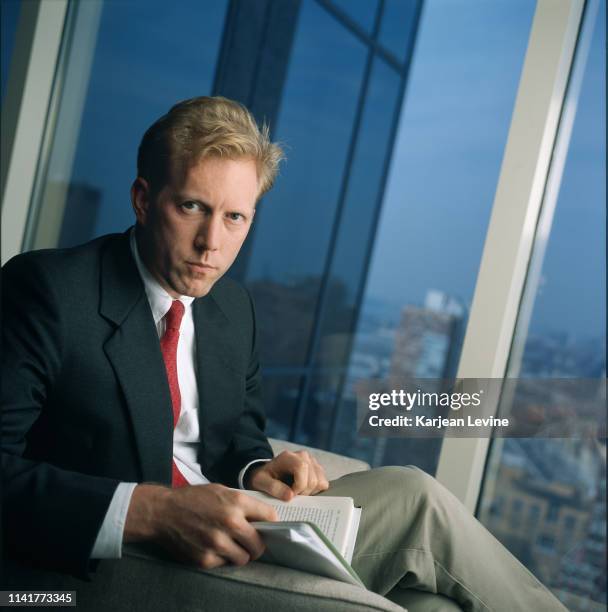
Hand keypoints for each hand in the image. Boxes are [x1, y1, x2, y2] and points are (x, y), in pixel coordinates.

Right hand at [124, 483, 277, 568]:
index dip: (271, 523)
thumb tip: (261, 516)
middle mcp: (230, 522)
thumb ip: (242, 503)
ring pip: (244, 558)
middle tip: (252, 542)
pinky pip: (224, 563)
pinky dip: (222, 558)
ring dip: (241, 553)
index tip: (268, 526)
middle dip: (258, 544)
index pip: (269, 517)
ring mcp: (218, 543)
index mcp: (236, 502)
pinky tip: (214, 547)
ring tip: (232, 545)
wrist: (163, 511)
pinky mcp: (205, 558)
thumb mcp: (221, 490)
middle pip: (259, 544)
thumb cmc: (193, 498)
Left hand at [247, 450, 329, 500]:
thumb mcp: (261, 482)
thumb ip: (273, 488)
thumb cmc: (264, 477)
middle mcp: (303, 455)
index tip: (290, 495)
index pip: (302, 469)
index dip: (298, 486)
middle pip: (313, 479)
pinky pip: (324, 483)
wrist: (267, 473)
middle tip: (292, 495)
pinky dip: (315, 490)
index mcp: (288, 457)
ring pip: (321, 482)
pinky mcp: (317, 468)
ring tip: (297, 492)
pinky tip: (303, 490)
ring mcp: (312, 461)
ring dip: (310, 492)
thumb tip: (290, 496)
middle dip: (304, 493)